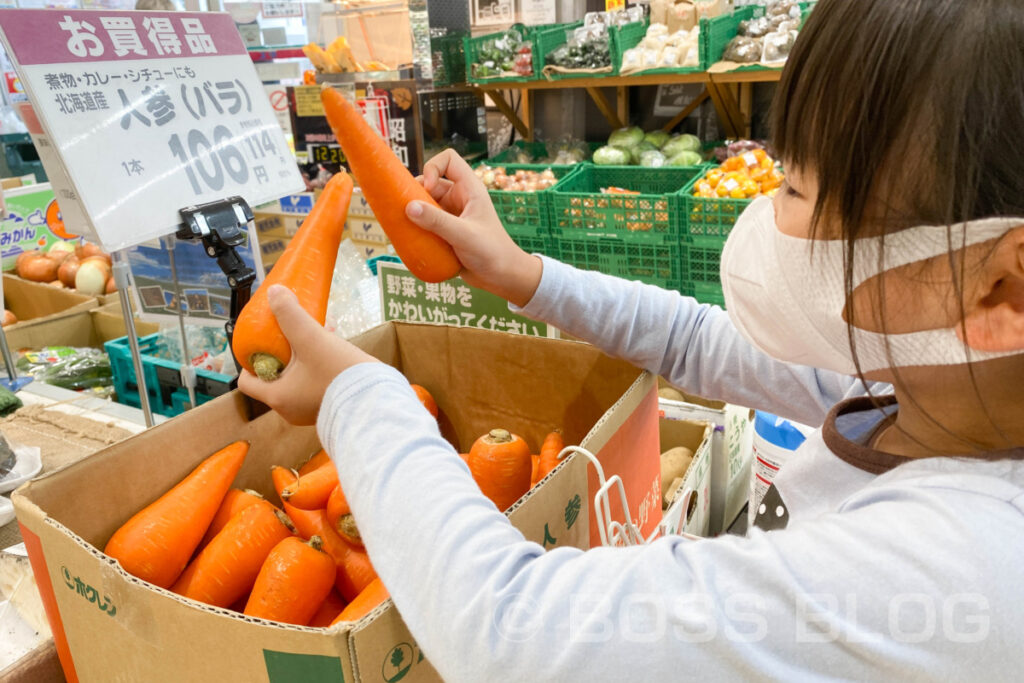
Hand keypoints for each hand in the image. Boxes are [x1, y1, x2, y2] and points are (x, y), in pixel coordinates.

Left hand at [237, 285, 377, 424]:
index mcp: (278, 397)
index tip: (264, 342)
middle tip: (294, 335)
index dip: (251, 359)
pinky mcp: (327, 407)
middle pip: (273, 376)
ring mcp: (308, 411)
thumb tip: (274, 293)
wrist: (377, 399)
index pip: (247, 381)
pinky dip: (316, 368)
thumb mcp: (311, 338)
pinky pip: (312, 385)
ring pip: (295, 379)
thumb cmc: (341, 374)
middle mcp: (289, 410)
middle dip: (283, 352)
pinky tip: (332, 351)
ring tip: (318, 338)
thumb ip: (290, 315)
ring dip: (302, 358)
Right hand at [407, 149, 542, 306]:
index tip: (427, 189)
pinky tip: (409, 239)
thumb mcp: (464, 235)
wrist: (502, 277)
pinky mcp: (446, 232)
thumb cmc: (492, 252)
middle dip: (416, 194)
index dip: (433, 167)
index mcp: (469, 189)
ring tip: (404, 226)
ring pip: (425, 205)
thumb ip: (437, 221)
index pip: (448, 160)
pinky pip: (426, 224)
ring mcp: (452, 216)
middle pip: (430, 183)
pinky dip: (416, 229)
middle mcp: (459, 199)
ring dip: (414, 214)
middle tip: (407, 212)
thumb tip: (409, 207)